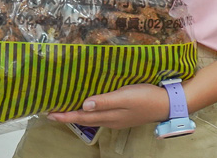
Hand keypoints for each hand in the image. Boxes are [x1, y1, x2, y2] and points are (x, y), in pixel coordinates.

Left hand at [47, 84, 169, 129]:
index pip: (82, 116)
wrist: (168, 104)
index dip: (65, 115)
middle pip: (85, 119)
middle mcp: (111, 120)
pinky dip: (90, 111)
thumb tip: (83, 105)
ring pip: (93, 118)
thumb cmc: (145, 97)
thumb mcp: (124, 96)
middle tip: (53, 112)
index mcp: (109, 116)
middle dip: (68, 116)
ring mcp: (118, 118)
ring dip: (78, 114)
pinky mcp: (123, 114)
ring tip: (66, 108)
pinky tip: (89, 105)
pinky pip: (101, 115)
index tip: (49, 114)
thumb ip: (104, 101)